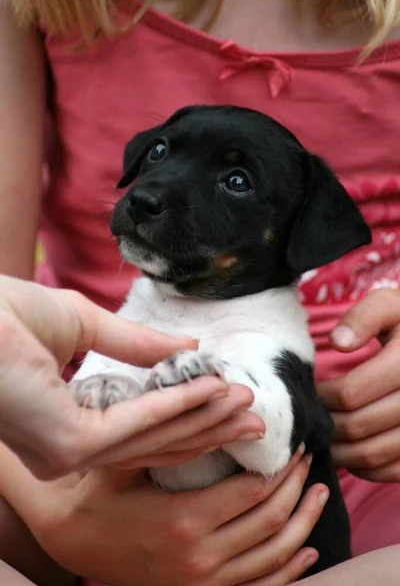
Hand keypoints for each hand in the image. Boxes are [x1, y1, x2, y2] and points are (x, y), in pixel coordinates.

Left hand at [0, 276, 263, 478]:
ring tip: (245, 400)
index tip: (227, 394)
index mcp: (69, 426)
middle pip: (157, 440)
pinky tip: (214, 389)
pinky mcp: (70, 444)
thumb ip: (138, 345)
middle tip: (254, 413)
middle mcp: (70, 450)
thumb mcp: (85, 325)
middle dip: (209, 425)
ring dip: (205, 415)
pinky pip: (140, 424)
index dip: (189, 411)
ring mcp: (70, 452)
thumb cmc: (7, 315)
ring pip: (155, 436)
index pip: (142, 427)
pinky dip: (182, 404)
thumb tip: (188, 349)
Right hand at [18, 445, 328, 585]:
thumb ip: (168, 436)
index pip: (253, 492)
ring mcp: (203, 582)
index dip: (281, 467)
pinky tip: (308, 548)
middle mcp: (199, 557)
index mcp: (182, 519)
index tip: (294, 445)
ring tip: (319, 493)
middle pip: (270, 521)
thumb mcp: (124, 459)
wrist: (74, 540)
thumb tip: (214, 405)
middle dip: (297, 488)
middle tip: (308, 460)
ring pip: (274, 557)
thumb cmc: (100, 492)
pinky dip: (291, 568)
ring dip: (304, 522)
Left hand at [317, 288, 399, 481]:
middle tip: (314, 418)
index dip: (323, 397)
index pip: (351, 393)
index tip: (315, 392)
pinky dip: (367, 467)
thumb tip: (338, 342)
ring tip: (325, 436)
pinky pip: (393, 470)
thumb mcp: (389, 305)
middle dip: (328, 424)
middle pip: (359, 425)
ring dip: (341, 450)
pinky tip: (352, 451)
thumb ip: (364, 317)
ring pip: (374, 452)